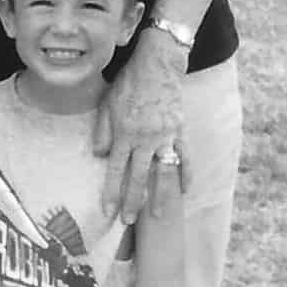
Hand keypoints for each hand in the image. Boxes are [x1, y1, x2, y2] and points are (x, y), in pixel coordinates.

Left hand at [93, 28, 188, 222]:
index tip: (108, 212)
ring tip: (158, 216)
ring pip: (162, 173)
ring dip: (160, 196)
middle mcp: (145, 139)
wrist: (158, 64)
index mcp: (125, 133)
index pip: (116, 170)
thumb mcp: (106, 104)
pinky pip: (185, 158)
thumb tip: (100, 156)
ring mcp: (166, 136)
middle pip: (138, 177)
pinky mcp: (180, 131)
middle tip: (129, 222)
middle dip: (133, 202)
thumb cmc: (128, 83)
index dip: (112, 193)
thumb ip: (102, 132)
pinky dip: (185, 175)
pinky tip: (184, 191)